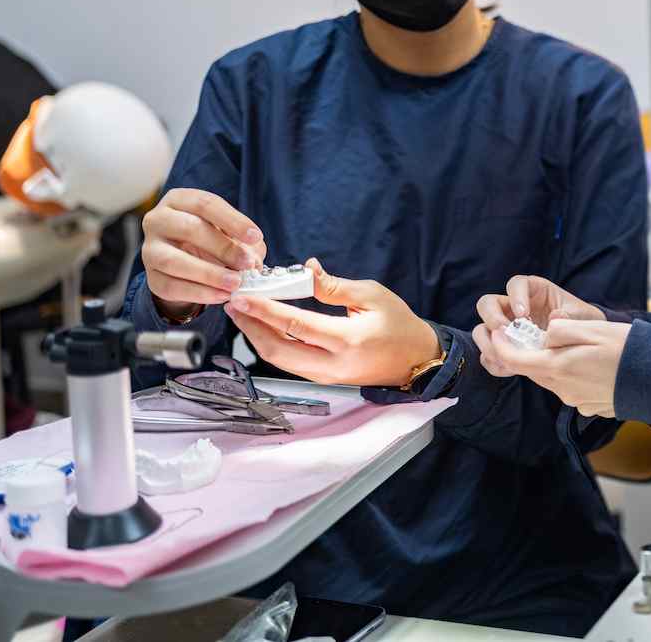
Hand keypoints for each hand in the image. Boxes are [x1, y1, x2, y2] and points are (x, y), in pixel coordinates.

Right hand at [141, 189, 265, 318]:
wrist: (184, 263)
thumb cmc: (209, 239)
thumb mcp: (228, 232)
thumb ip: (244, 241)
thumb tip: (253, 260)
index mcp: (179, 200)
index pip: (205, 204)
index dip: (233, 220)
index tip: (255, 236)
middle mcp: (158, 220)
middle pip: (190, 229)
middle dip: (223, 248)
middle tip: (247, 263)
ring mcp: (150, 249)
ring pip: (175, 261)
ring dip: (209, 274)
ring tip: (235, 283)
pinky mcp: (151, 277)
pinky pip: (172, 286)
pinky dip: (199, 293)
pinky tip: (221, 295)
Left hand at [223, 259, 440, 387]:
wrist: (416, 360)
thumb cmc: (399, 325)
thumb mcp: (372, 295)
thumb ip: (334, 286)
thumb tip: (305, 270)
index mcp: (348, 340)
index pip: (296, 325)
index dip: (265, 311)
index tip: (243, 298)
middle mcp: (333, 364)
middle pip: (278, 350)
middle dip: (251, 328)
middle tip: (234, 306)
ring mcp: (327, 376)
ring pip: (280, 361)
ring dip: (257, 337)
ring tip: (243, 315)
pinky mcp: (324, 379)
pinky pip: (290, 363)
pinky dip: (272, 345)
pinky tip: (265, 328)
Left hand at [472, 319, 629, 416]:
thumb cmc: (625, 349)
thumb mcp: (591, 328)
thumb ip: (560, 330)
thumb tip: (544, 336)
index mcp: (557, 366)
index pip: (514, 359)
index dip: (500, 344)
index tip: (498, 331)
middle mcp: (561, 388)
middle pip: (531, 369)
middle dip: (523, 352)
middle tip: (527, 333)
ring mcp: (574, 399)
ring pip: (550, 378)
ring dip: (550, 362)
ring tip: (566, 345)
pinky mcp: (587, 405)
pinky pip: (568, 386)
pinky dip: (569, 373)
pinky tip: (589, 364)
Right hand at [473, 275, 605, 377]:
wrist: (583, 344)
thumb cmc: (581, 322)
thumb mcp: (583, 316)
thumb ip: (572, 315)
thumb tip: (556, 317)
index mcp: (534, 291)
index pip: (516, 284)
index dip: (515, 296)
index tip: (523, 314)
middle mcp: (514, 307)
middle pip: (487, 303)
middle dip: (492, 318)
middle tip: (506, 334)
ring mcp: (506, 328)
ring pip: (481, 329)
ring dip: (488, 343)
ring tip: (505, 355)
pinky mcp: (505, 348)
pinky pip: (488, 354)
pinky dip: (494, 362)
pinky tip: (510, 369)